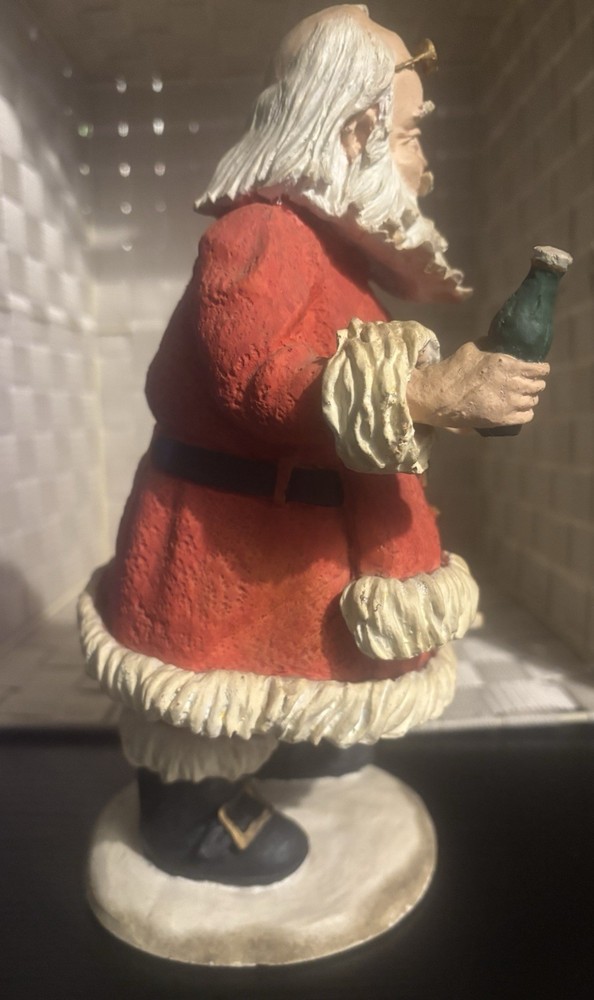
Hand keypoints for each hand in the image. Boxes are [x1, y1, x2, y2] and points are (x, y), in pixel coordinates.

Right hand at [407, 341, 548, 429]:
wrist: (438, 397)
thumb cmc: (453, 371)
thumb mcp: (471, 350)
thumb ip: (489, 347)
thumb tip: (498, 343)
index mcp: (506, 364)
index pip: (538, 369)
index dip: (542, 369)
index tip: (541, 369)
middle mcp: (511, 384)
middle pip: (537, 386)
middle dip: (536, 383)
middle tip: (530, 382)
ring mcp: (508, 404)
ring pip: (533, 401)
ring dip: (530, 397)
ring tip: (523, 395)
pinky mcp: (502, 419)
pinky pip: (526, 417)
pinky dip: (526, 412)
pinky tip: (519, 409)